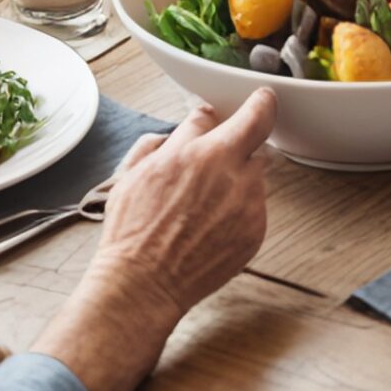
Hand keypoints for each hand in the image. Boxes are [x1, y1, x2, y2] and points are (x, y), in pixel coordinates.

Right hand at [85, 91, 275, 337]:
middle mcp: (225, 170)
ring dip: (242, 174)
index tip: (239, 106)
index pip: (216, 114)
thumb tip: (179, 129)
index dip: (222, 112)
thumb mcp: (132, 175)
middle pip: (257, 129)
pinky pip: (257, 204)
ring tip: (211, 200)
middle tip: (256, 114)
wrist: (143, 284)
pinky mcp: (255, 228)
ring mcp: (245, 200)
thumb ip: (157, 143)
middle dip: (255, 120)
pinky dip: (242, 208)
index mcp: (191, 152)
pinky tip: (214, 225)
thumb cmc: (132, 234)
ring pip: (257, 169)